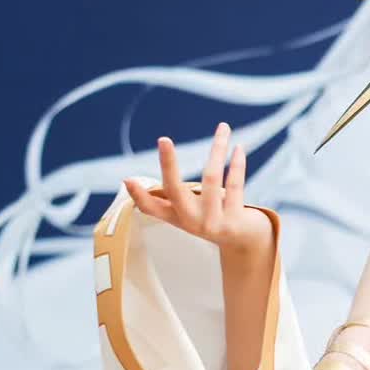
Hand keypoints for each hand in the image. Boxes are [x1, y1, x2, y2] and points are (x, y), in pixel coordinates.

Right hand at [123, 123, 271, 256]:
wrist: (242, 242)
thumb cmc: (206, 218)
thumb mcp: (181, 212)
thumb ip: (160, 199)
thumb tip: (126, 181)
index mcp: (177, 217)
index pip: (152, 208)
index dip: (139, 195)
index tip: (128, 180)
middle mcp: (192, 222)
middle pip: (176, 190)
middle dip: (168, 165)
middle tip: (163, 139)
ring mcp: (214, 223)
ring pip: (211, 179)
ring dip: (217, 149)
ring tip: (223, 127)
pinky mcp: (235, 221)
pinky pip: (235, 185)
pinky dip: (237, 164)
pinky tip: (238, 148)